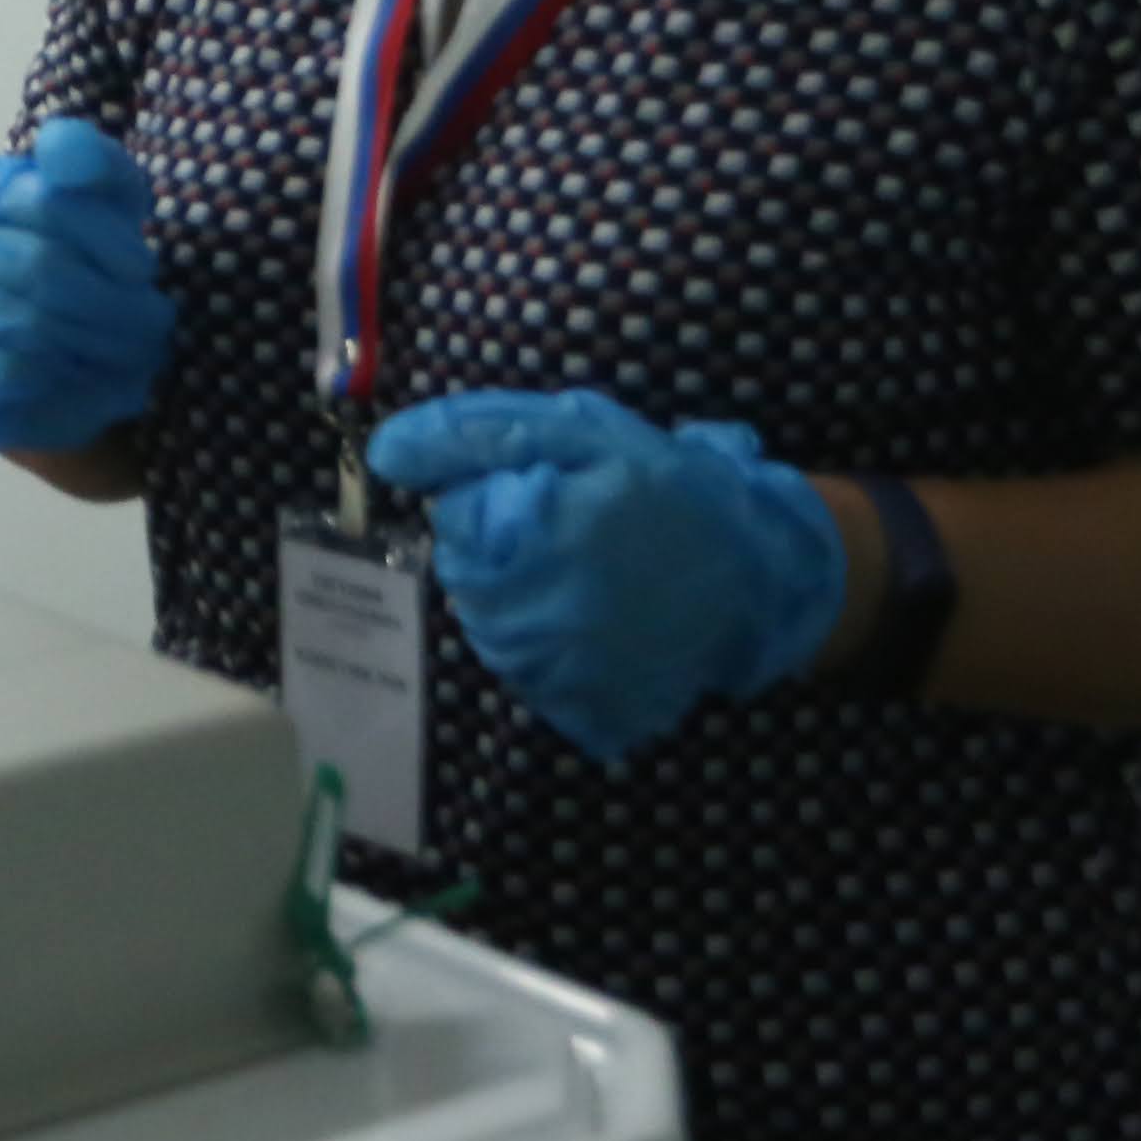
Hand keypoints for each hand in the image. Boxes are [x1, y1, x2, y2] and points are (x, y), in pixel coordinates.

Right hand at [0, 117, 171, 450]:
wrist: (43, 341)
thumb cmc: (79, 255)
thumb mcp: (101, 198)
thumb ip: (92, 162)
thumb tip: (60, 153)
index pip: (50, 206)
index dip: (110, 242)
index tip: (144, 269)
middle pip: (41, 276)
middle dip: (116, 306)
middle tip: (155, 323)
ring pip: (28, 341)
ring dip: (101, 353)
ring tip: (136, 357)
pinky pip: (11, 397)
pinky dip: (68, 396)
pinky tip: (98, 387)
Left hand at [365, 388, 847, 767]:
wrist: (756, 576)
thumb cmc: (666, 490)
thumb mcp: (580, 432)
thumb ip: (474, 434)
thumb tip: (385, 454)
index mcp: (535, 534)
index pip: (452, 514)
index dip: (491, 496)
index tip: (548, 492)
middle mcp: (537, 613)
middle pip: (463, 572)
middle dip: (499, 547)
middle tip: (569, 534)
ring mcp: (557, 671)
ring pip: (486, 623)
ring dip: (516, 594)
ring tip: (584, 574)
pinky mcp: (578, 708)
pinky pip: (522, 671)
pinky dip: (543, 643)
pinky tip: (590, 618)